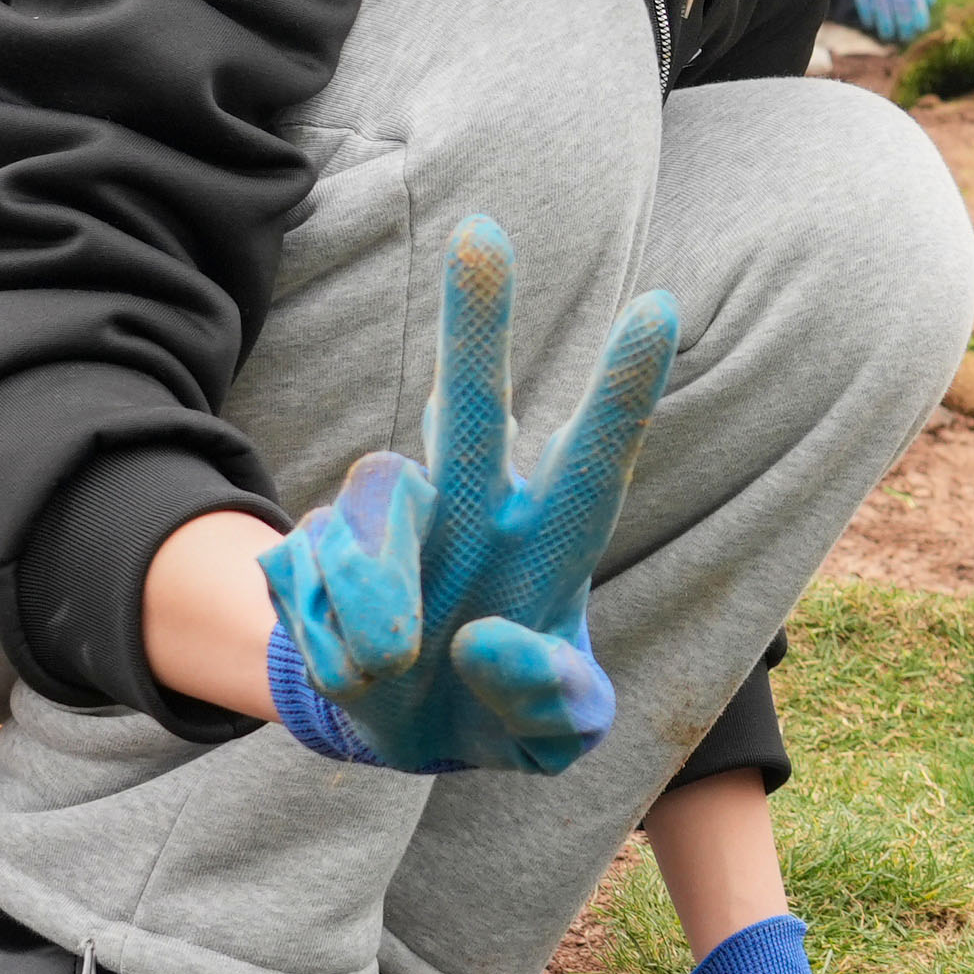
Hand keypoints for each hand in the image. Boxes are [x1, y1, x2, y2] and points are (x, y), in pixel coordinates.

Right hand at [251, 215, 671, 774]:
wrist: (397, 731)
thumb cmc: (503, 709)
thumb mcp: (555, 738)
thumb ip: (553, 703)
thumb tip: (479, 639)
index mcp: (550, 537)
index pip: (597, 459)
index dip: (625, 389)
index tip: (661, 308)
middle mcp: (471, 503)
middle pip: (471, 407)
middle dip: (477, 324)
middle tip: (484, 234)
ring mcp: (388, 516)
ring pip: (376, 508)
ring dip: (377, 597)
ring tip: (391, 665)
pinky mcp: (312, 545)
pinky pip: (315, 580)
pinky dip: (338, 646)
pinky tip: (361, 672)